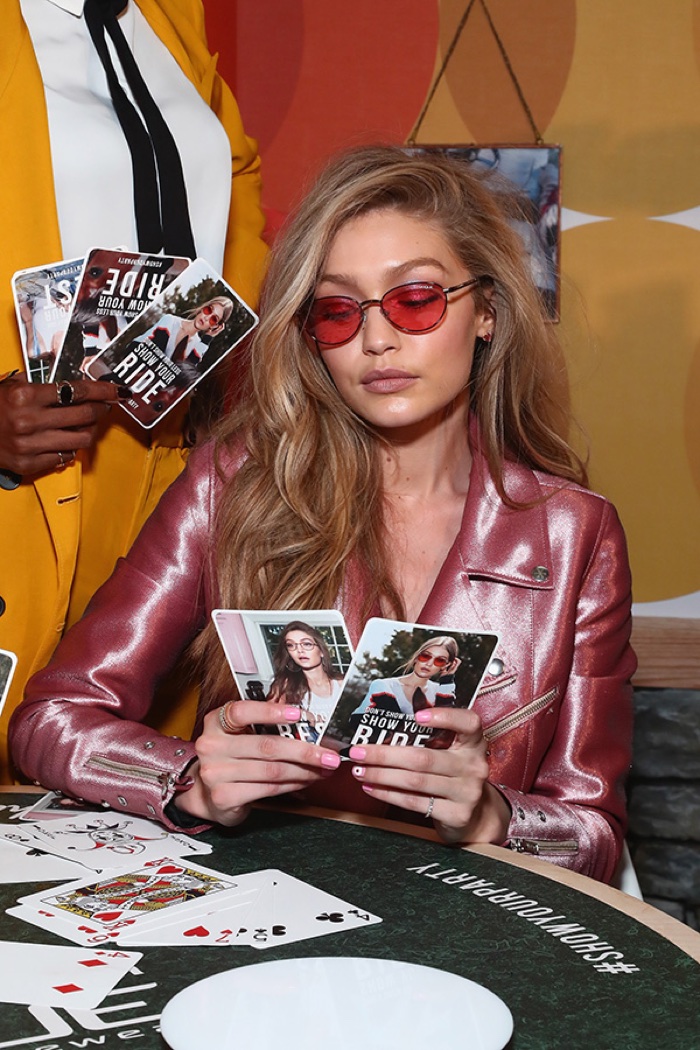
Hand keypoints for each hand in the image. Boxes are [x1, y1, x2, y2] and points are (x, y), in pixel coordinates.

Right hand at [0, 374, 129, 475]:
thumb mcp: (11, 387)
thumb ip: (43, 389)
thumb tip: (80, 390)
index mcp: (25, 397)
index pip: (76, 391)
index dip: (103, 390)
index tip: (117, 390)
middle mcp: (29, 421)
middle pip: (85, 415)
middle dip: (100, 409)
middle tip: (103, 405)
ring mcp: (29, 446)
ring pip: (80, 440)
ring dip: (89, 430)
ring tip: (85, 424)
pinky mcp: (28, 464)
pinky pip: (64, 457)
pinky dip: (70, 447)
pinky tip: (66, 439)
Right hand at [175, 700, 341, 826]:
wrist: (206, 793)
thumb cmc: (231, 758)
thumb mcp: (240, 735)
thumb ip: (264, 727)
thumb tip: (306, 725)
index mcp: (216, 722)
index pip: (242, 711)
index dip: (271, 712)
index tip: (299, 714)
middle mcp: (212, 745)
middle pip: (267, 746)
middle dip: (304, 751)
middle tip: (328, 754)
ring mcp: (215, 773)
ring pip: (272, 770)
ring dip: (304, 771)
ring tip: (322, 770)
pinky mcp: (224, 796)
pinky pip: (268, 789)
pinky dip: (292, 785)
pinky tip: (304, 781)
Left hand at [348, 707, 510, 845]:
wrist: (474, 814)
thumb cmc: (453, 774)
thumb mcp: (451, 752)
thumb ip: (431, 739)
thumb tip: (382, 729)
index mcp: (473, 743)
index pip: (468, 722)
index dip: (444, 717)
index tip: (417, 716)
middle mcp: (474, 766)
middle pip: (423, 758)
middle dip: (385, 755)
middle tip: (359, 751)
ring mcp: (467, 791)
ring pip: (415, 781)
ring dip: (381, 775)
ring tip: (360, 771)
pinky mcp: (457, 814)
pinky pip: (415, 802)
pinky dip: (388, 794)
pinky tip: (372, 788)